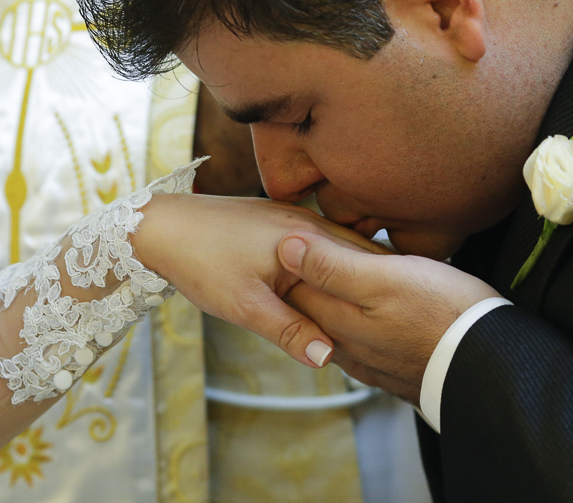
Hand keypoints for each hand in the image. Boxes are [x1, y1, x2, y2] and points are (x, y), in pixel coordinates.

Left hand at [131, 194, 387, 368]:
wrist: (159, 227)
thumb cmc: (200, 263)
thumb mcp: (245, 306)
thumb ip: (290, 331)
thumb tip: (329, 357)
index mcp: (306, 236)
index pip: (366, 262)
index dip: (389, 289)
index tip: (413, 313)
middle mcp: (306, 219)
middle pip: (358, 251)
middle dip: (380, 279)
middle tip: (407, 312)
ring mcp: (291, 216)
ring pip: (339, 247)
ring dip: (357, 271)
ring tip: (381, 303)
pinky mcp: (277, 219)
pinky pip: (320, 243)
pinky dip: (334, 263)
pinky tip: (338, 285)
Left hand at [278, 232, 499, 403]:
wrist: (491, 363)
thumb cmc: (442, 313)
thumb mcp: (384, 277)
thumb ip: (331, 265)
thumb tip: (285, 247)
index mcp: (336, 321)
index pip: (291, 286)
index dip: (293, 255)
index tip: (298, 229)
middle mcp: (345, 346)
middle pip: (311, 306)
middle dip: (309, 276)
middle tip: (317, 242)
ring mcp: (369, 360)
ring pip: (337, 322)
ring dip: (336, 297)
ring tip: (347, 268)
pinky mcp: (393, 366)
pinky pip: (362, 337)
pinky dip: (359, 317)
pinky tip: (373, 306)